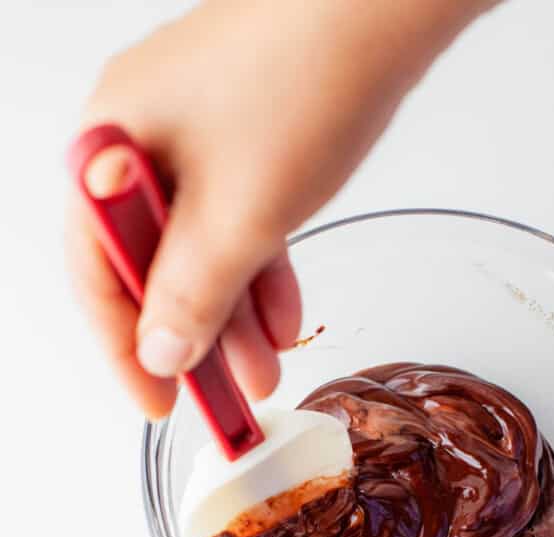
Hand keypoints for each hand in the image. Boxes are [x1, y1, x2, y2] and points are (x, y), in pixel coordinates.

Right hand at [66, 0, 497, 417]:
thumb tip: (160, 352)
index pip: (97, 271)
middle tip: (223, 402)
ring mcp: (197, 130)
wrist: (382, 0)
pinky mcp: (248, 128)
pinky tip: (286, 316)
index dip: (124, 348)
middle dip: (193, 340)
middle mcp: (141, 137)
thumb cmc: (300, 87)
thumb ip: (191, 296)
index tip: (158, 404)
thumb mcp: (235, 219)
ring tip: (267, 373)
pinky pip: (239, 216)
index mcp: (109, 147)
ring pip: (202, 246)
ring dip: (234, 316)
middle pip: (150, 263)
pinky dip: (260, 269)